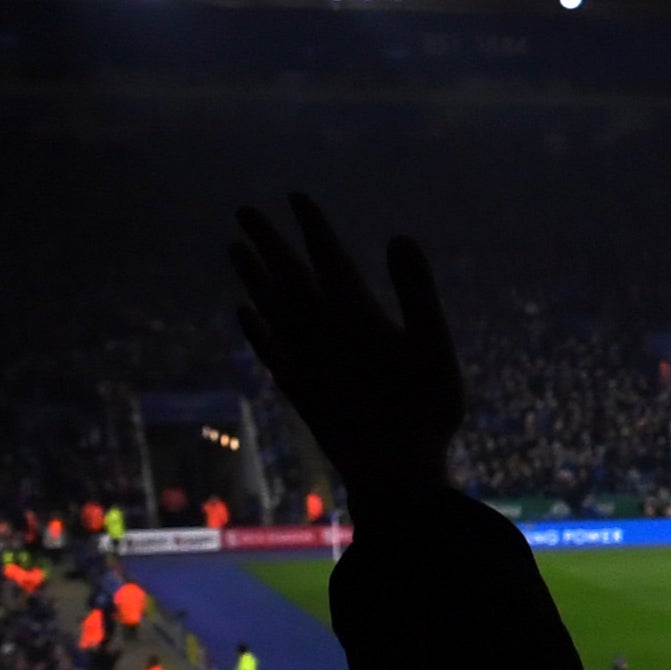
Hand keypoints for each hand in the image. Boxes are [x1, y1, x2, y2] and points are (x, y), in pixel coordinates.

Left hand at [229, 195, 465, 505]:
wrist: (392, 473)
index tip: (296, 197)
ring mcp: (304, 362)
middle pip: (287, 277)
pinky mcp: (298, 390)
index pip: (328, 260)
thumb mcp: (436, 346)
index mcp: (356, 317)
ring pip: (271, 309)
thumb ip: (418, 290)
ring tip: (235, 249)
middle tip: (244, 210)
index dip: (313, 227)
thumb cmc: (426, 411)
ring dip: (252, 277)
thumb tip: (399, 237)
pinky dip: (254, 327)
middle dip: (268, 241)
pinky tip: (244, 313)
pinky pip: (268, 349)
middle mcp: (320, 334)